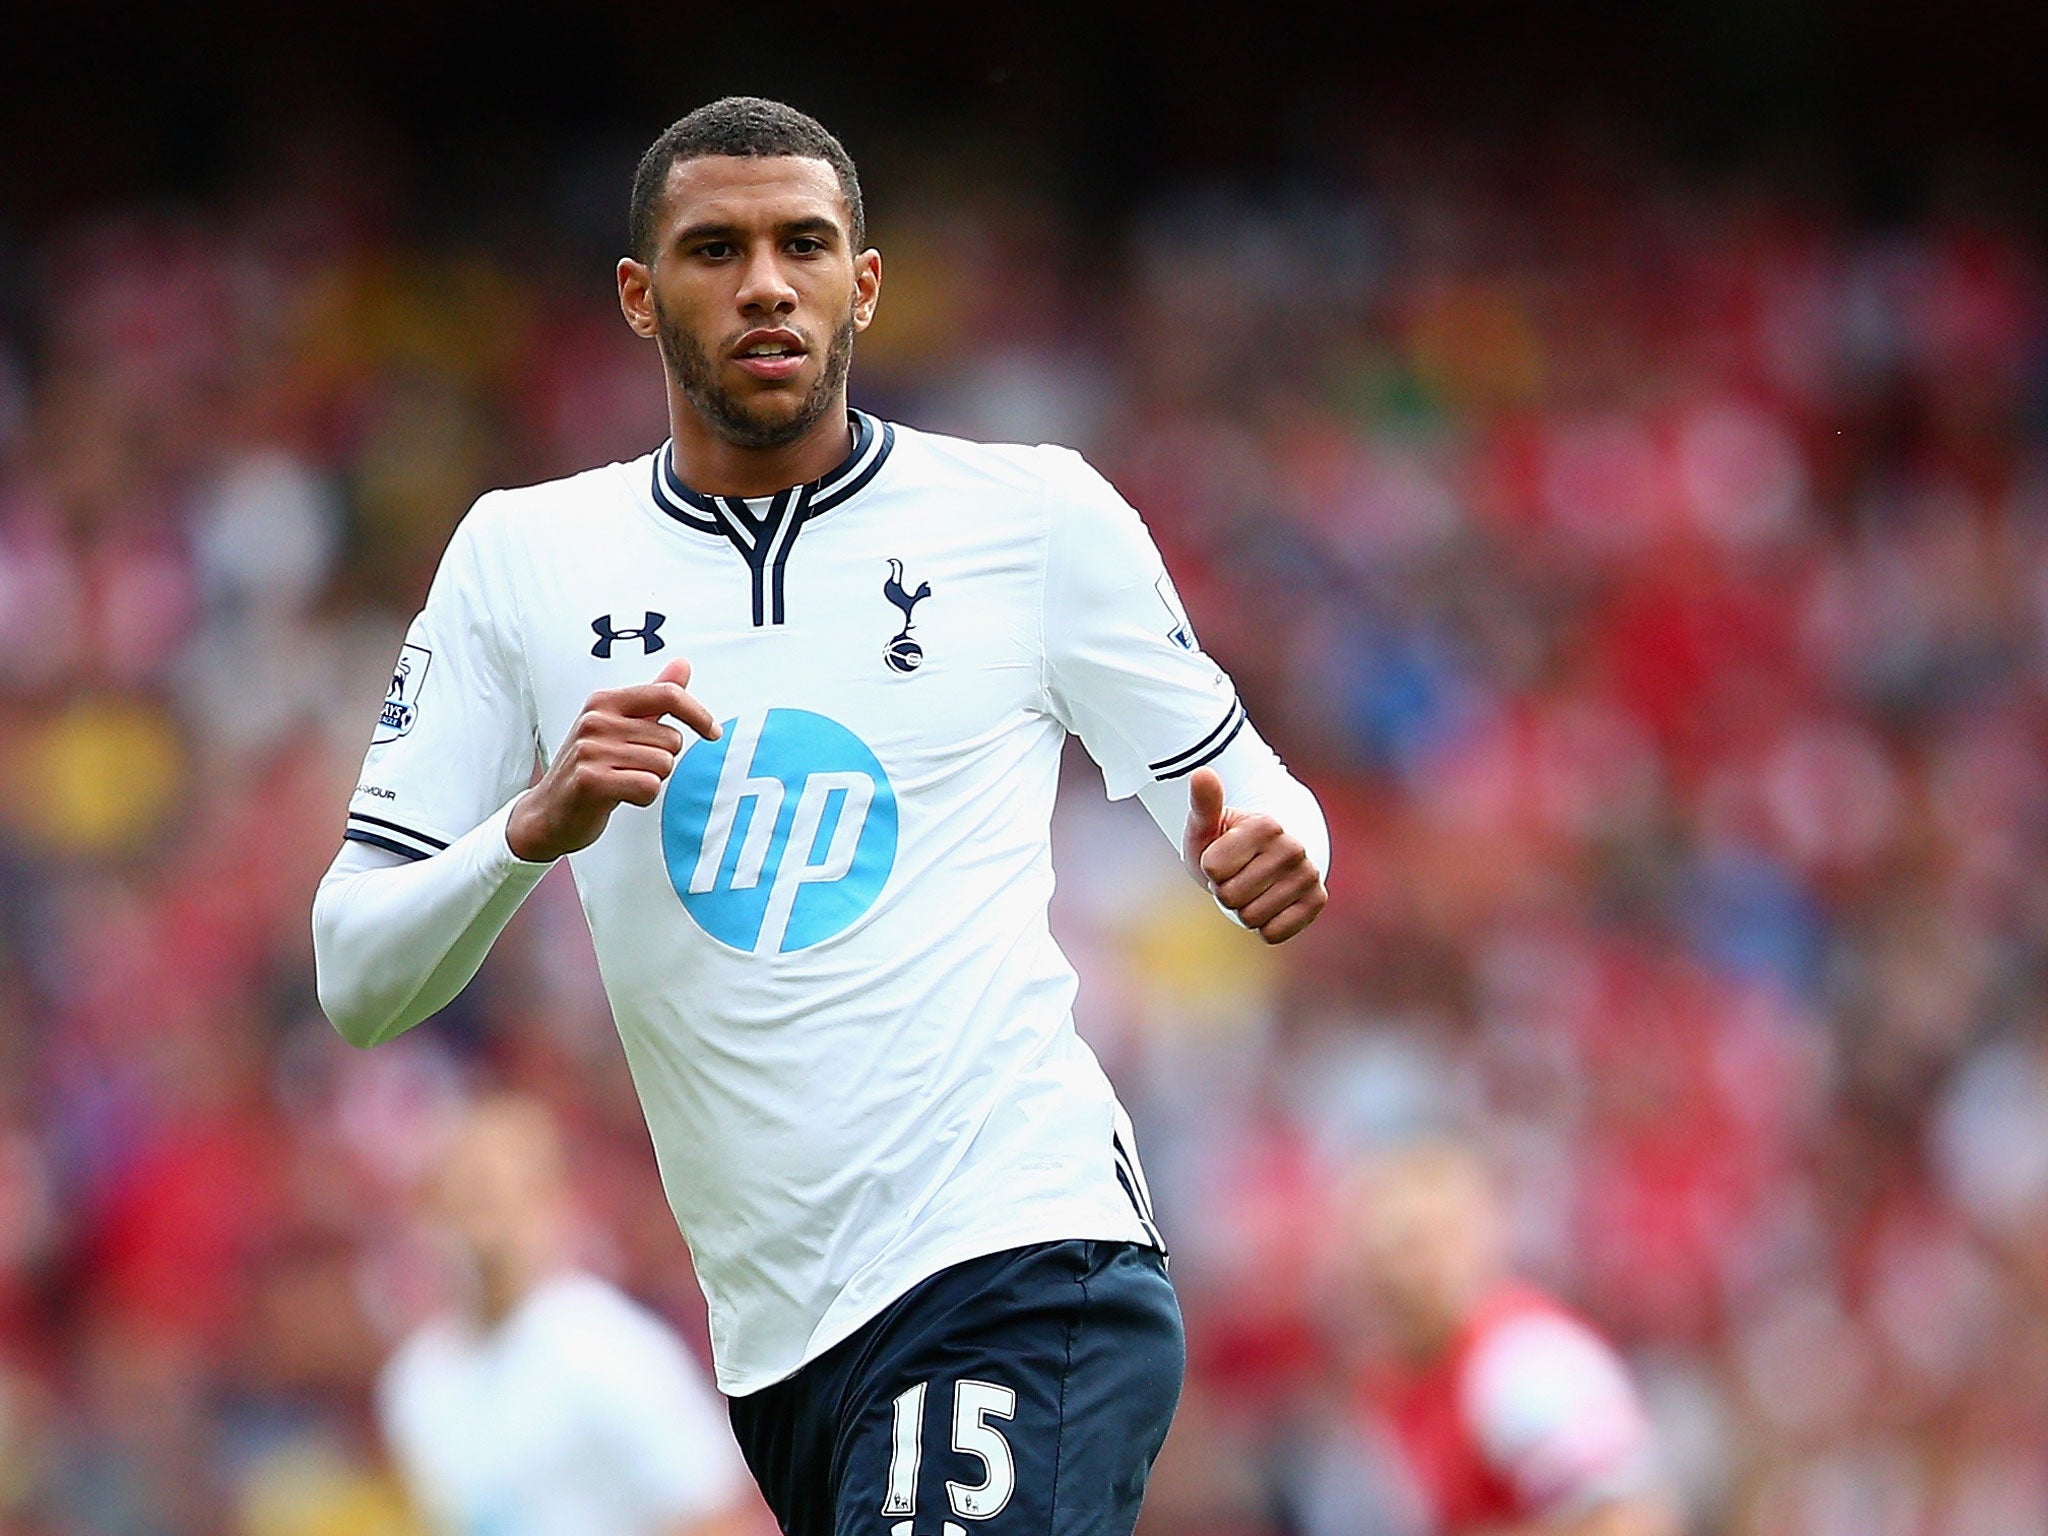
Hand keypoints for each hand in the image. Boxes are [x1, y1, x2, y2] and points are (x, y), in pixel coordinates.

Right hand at [507, 658, 719, 861]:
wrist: (548, 812)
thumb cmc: (589, 768)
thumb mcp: (619, 726)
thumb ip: (654, 697)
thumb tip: (682, 665)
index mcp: (605, 702)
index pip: (667, 695)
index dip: (698, 714)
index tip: (713, 732)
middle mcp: (596, 720)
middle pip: (672, 739)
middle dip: (662, 760)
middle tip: (631, 768)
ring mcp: (591, 750)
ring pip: (663, 765)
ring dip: (651, 780)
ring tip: (622, 781)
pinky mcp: (591, 780)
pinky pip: (649, 786)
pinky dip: (643, 797)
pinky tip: (619, 796)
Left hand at [1182, 767, 1326, 943]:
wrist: (1258, 863)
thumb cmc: (1223, 845)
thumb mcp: (1205, 826)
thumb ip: (1203, 803)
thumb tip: (1202, 773)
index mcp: (1267, 824)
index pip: (1213, 869)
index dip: (1210, 870)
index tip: (1221, 859)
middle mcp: (1293, 847)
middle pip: (1230, 896)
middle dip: (1225, 892)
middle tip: (1236, 877)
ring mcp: (1309, 874)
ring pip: (1250, 917)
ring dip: (1243, 910)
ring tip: (1250, 890)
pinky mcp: (1317, 900)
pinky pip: (1273, 933)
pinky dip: (1263, 927)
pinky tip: (1267, 905)